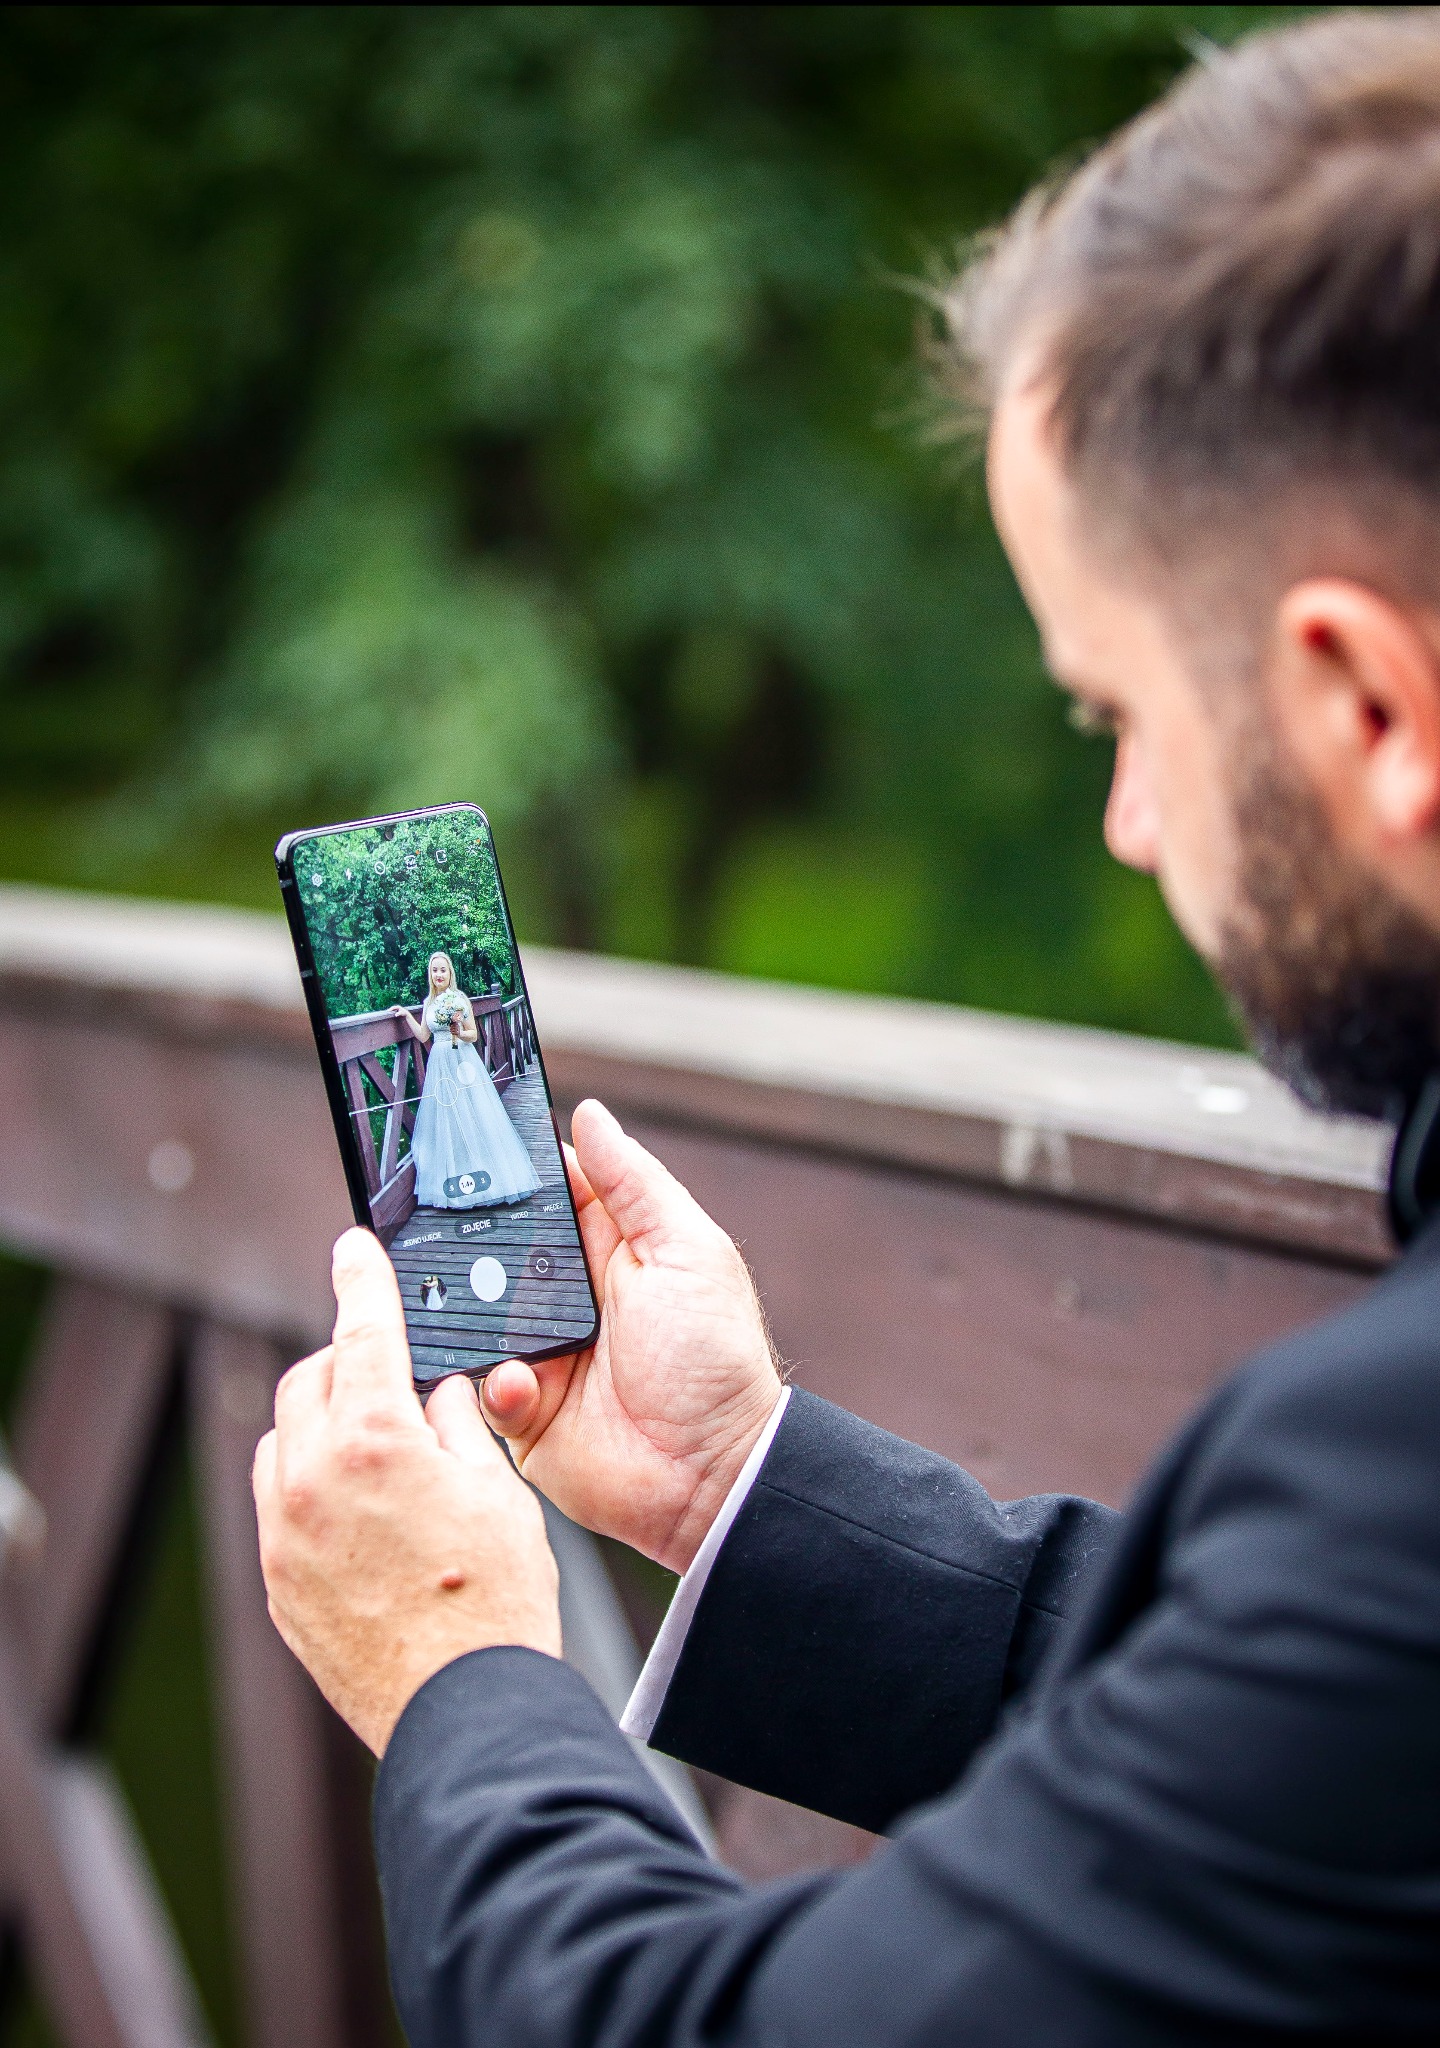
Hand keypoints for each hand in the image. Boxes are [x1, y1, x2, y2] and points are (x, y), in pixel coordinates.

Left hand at [253, 1228, 559, 1755]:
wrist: (463, 1708)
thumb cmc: (495, 1601)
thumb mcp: (498, 1489)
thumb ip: (458, 1425)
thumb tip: (438, 1395)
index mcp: (373, 1441)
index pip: (361, 1330)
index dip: (361, 1278)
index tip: (354, 1247)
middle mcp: (312, 1481)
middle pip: (308, 1383)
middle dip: (344, 1362)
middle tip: (389, 1372)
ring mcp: (285, 1537)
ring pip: (280, 1443)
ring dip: (317, 1424)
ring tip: (374, 1445)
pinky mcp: (278, 1585)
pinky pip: (278, 1506)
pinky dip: (309, 1485)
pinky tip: (359, 1507)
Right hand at [480, 1100, 782, 1574]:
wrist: (711, 1477)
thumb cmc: (715, 1363)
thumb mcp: (686, 1254)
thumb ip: (634, 1184)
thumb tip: (590, 1114)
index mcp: (606, 1252)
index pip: (545, 1195)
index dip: (510, 1174)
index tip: (467, 1146)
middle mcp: (565, 1300)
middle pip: (493, 1254)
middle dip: (472, 1249)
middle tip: (453, 1241)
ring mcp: (540, 1356)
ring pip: (473, 1319)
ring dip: (475, 1319)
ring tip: (499, 1325)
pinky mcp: (521, 1413)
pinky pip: (479, 1387)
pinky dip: (493, 1385)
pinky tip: (522, 1385)